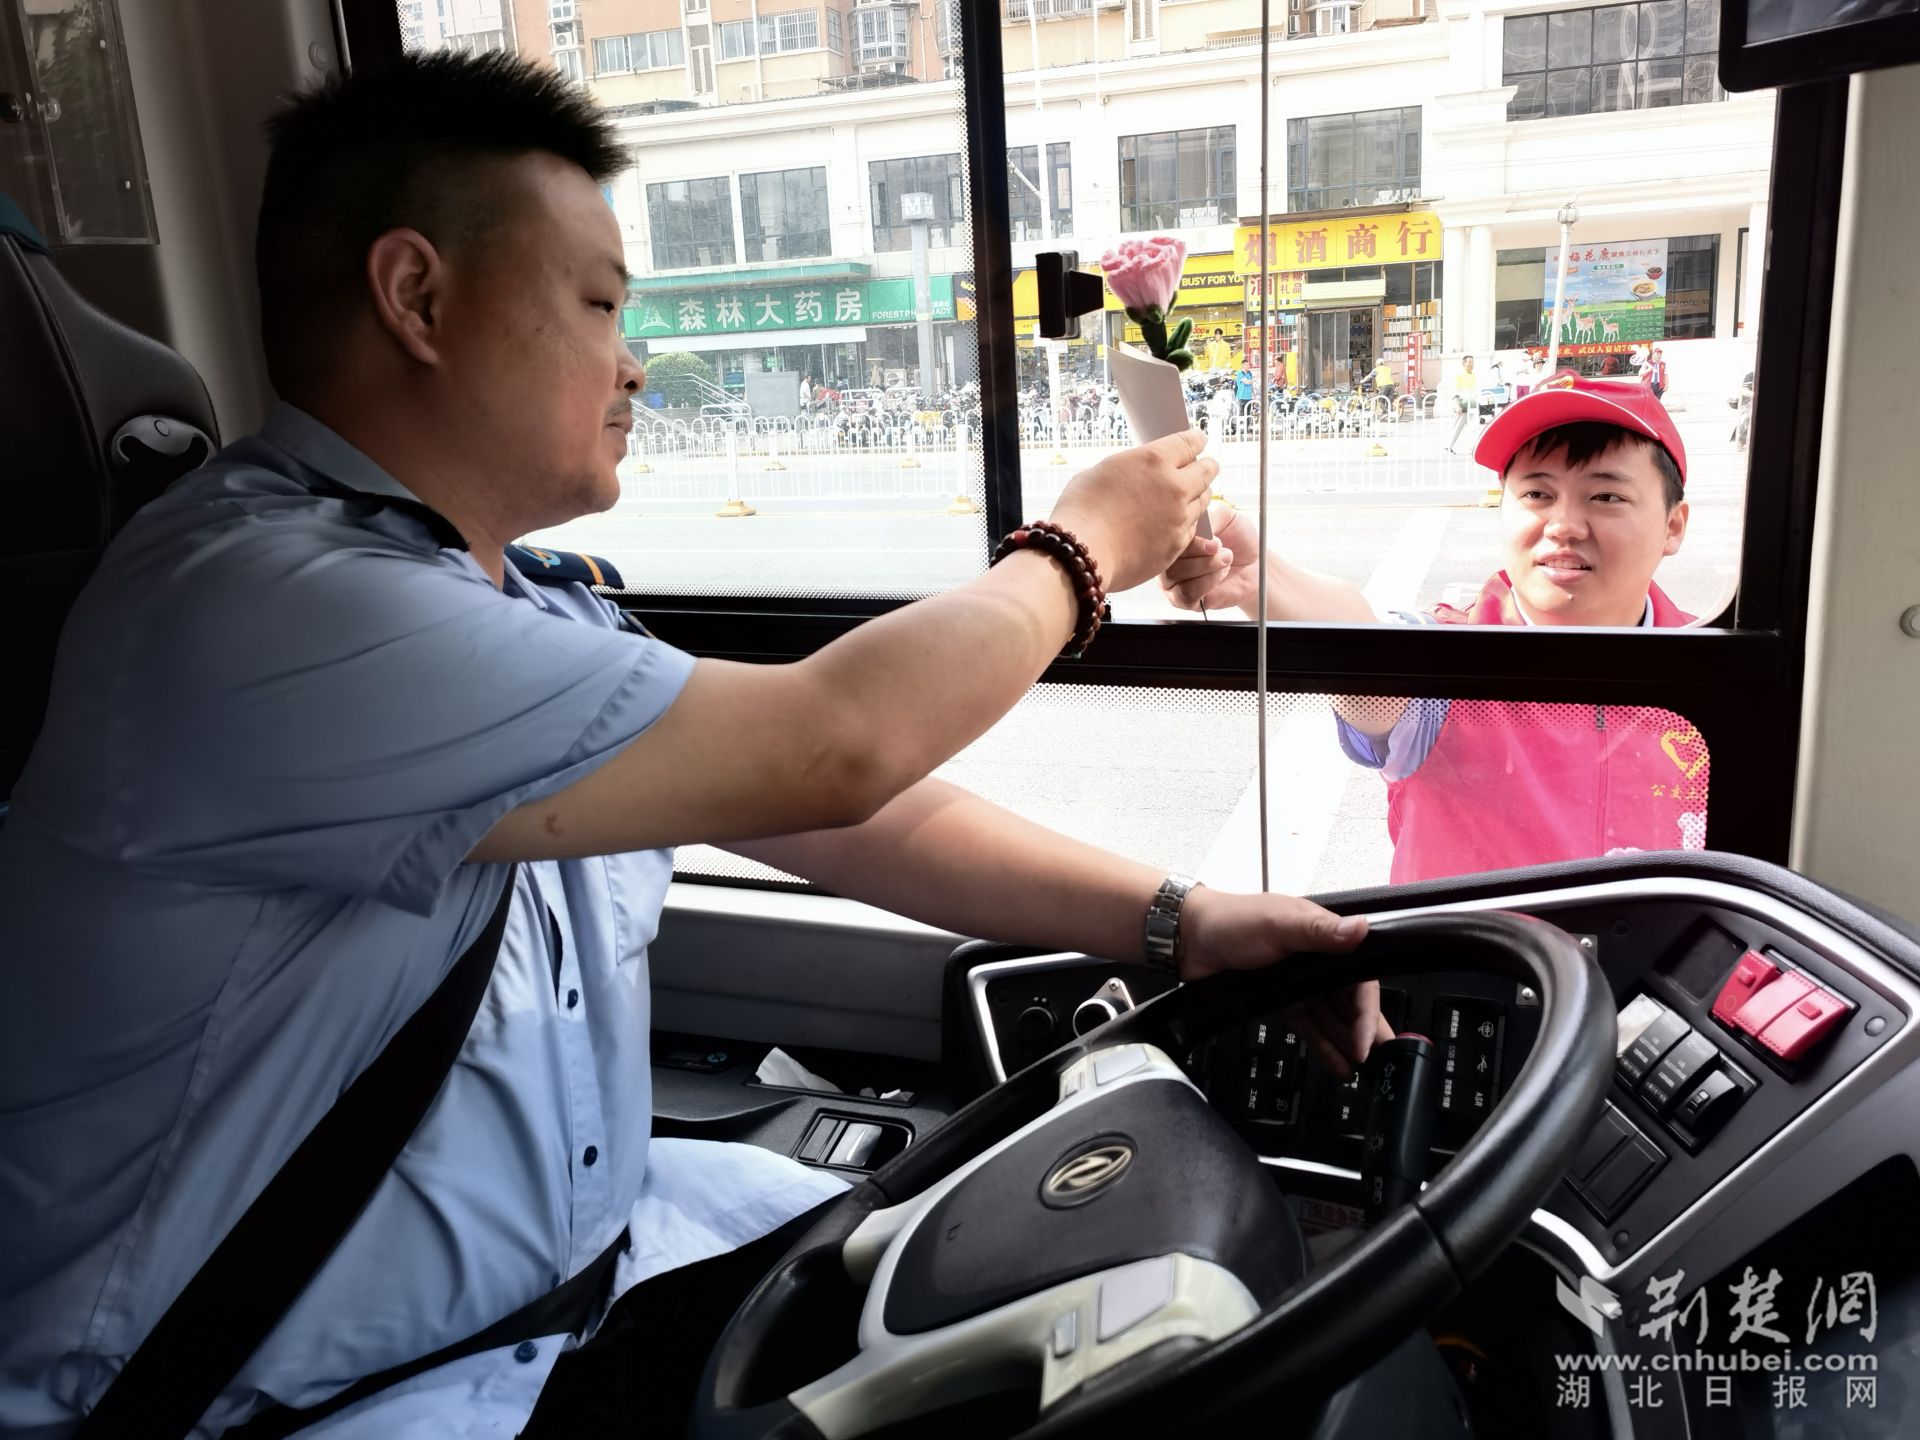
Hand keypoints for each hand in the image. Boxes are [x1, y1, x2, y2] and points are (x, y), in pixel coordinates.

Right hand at [1048, 430, 1216, 593]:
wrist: (1082, 554)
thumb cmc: (1081, 511)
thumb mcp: (1103, 471)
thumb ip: (1131, 467)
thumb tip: (1138, 470)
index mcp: (1154, 460)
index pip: (1189, 442)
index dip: (1196, 440)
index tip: (1199, 440)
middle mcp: (1174, 486)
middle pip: (1207, 470)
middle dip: (1206, 466)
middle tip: (1204, 467)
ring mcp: (1179, 517)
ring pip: (1203, 501)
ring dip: (1198, 496)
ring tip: (1188, 496)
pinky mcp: (1177, 545)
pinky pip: (1192, 528)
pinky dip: (1187, 523)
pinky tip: (1174, 522)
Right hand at [1160, 500, 1259, 612]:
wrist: (1255, 565)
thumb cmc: (1238, 540)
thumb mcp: (1225, 516)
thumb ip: (1208, 518)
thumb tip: (1194, 527)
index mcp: (1173, 534)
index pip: (1167, 536)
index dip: (1193, 540)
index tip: (1215, 540)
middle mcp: (1168, 556)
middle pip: (1169, 555)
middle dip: (1201, 553)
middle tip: (1221, 549)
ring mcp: (1171, 579)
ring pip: (1175, 574)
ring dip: (1207, 567)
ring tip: (1225, 560)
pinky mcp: (1181, 599)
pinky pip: (1186, 593)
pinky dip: (1207, 583)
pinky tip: (1220, 575)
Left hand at [1179, 886, 1389, 1076]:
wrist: (1188, 939)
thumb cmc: (1234, 922)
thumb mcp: (1279, 924)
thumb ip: (1319, 931)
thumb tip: (1361, 929)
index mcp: (1323, 936)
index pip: (1360, 978)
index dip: (1367, 1011)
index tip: (1367, 1041)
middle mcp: (1317, 960)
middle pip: (1350, 1000)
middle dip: (1365, 1030)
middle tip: (1379, 1061)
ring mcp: (1299, 982)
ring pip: (1332, 1017)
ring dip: (1346, 1042)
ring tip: (1361, 1070)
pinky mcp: (1281, 999)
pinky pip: (1309, 1025)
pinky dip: (1323, 1044)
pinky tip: (1337, 1063)